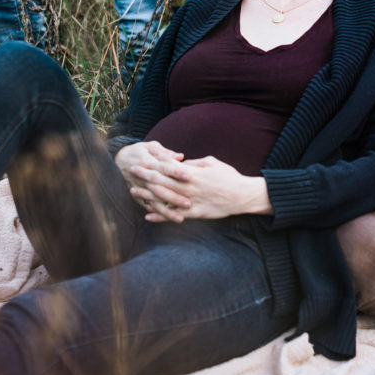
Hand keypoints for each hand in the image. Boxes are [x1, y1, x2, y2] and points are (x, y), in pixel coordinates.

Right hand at [115, 141, 185, 215]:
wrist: (116, 159)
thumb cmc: (138, 151)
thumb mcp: (150, 146)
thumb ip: (166, 153)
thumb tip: (181, 157)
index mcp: (149, 162)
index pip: (164, 167)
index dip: (176, 172)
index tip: (189, 176)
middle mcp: (144, 177)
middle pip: (160, 188)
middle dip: (174, 197)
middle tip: (188, 204)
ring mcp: (140, 187)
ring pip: (154, 201)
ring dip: (167, 211)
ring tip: (180, 218)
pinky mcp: (136, 196)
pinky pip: (146, 206)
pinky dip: (155, 214)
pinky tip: (166, 220)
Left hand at [119, 147, 270, 222]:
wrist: (242, 196)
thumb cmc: (229, 177)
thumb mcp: (212, 163)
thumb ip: (194, 163)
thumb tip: (181, 163)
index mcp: (192, 173)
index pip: (168, 166)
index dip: (154, 162)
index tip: (142, 158)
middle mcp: (188, 187)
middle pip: (162, 181)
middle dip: (145, 175)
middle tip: (132, 171)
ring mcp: (190, 202)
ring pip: (164, 199)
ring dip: (147, 195)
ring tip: (134, 191)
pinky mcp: (194, 214)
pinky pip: (173, 216)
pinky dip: (160, 216)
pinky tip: (148, 216)